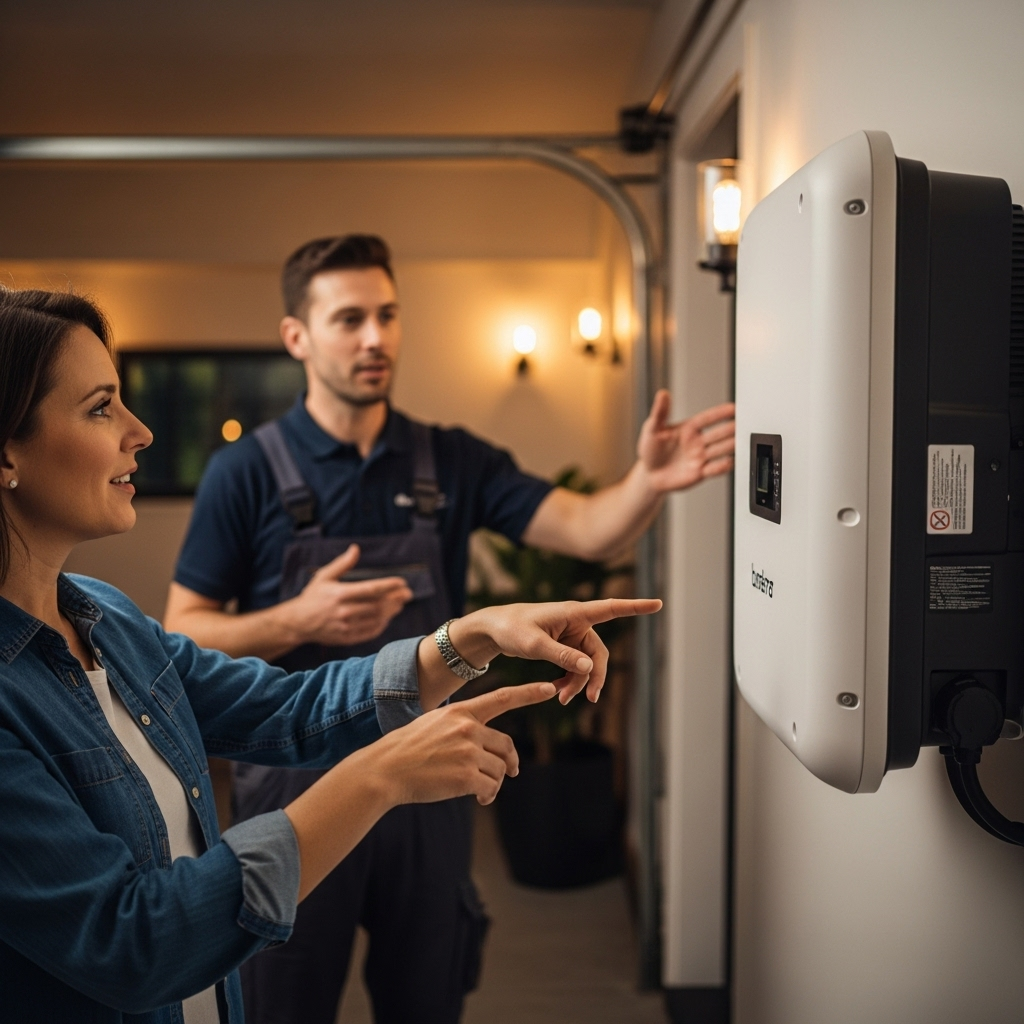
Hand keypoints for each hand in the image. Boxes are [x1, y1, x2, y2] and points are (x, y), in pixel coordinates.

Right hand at [286, 544, 412, 646]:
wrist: (298, 623)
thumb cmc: (312, 596)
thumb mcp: (324, 576)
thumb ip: (342, 563)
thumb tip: (356, 548)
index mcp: (340, 594)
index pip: (372, 589)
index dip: (390, 586)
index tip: (402, 582)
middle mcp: (344, 611)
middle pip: (378, 605)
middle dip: (396, 599)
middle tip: (408, 594)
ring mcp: (346, 626)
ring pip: (377, 619)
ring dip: (392, 611)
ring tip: (400, 604)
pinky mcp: (347, 638)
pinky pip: (370, 632)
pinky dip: (382, 625)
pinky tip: (387, 618)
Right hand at [376, 681, 558, 805]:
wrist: (385, 770)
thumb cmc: (408, 749)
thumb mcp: (435, 723)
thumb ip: (463, 726)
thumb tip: (489, 745)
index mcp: (461, 712)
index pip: (502, 698)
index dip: (528, 693)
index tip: (550, 688)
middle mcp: (467, 728)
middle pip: (506, 745)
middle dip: (511, 761)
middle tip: (512, 771)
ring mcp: (467, 751)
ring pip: (500, 769)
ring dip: (494, 783)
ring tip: (481, 791)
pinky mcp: (465, 776)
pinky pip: (490, 787)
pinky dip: (488, 795)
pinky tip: (478, 798)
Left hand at [441, 598, 661, 706]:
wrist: (493, 630)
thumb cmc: (511, 629)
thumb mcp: (533, 644)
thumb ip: (561, 655)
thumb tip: (589, 667)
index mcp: (573, 613)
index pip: (611, 608)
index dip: (635, 607)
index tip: (659, 603)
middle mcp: (577, 622)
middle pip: (599, 653)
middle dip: (594, 676)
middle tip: (589, 699)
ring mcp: (572, 635)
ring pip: (587, 664)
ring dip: (579, 682)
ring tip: (562, 699)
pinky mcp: (565, 646)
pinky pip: (576, 667)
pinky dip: (570, 680)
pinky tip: (558, 692)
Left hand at [636, 390, 734, 492]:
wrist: (649, 475)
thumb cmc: (650, 450)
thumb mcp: (651, 429)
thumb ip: (660, 412)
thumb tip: (662, 394)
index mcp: (689, 428)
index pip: (707, 418)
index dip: (720, 414)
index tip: (733, 408)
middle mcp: (698, 442)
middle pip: (719, 433)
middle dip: (729, 429)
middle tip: (739, 425)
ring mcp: (701, 457)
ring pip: (720, 449)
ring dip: (730, 445)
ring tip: (738, 441)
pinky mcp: (701, 472)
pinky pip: (716, 469)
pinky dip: (724, 466)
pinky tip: (729, 461)